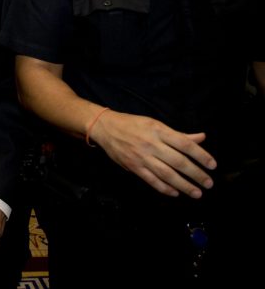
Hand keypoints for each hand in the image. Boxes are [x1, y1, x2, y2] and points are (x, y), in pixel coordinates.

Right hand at [89, 110, 216, 197]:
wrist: (105, 128)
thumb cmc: (133, 124)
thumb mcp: (155, 124)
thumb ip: (178, 134)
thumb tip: (201, 138)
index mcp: (159, 131)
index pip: (185, 144)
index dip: (201, 155)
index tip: (212, 165)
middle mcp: (151, 144)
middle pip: (178, 162)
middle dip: (196, 174)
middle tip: (208, 183)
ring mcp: (141, 157)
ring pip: (166, 174)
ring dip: (183, 185)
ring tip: (196, 192)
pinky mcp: (133, 167)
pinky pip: (151, 180)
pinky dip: (164, 188)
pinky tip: (175, 193)